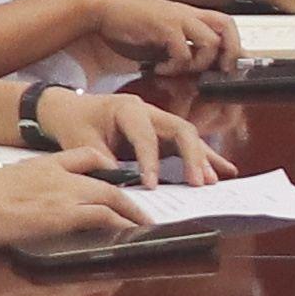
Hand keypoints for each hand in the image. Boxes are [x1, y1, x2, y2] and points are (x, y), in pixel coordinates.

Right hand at [0, 159, 150, 251]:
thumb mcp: (7, 182)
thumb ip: (30, 186)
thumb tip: (34, 202)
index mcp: (47, 164)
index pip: (87, 155)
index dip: (107, 168)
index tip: (119, 181)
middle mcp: (61, 175)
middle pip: (108, 181)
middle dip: (130, 198)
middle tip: (145, 211)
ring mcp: (64, 194)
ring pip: (113, 198)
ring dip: (133, 214)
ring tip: (146, 227)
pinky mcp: (63, 215)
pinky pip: (103, 217)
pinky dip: (120, 225)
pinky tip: (129, 236)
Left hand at [45, 90, 229, 186]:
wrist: (71, 110)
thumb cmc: (76, 124)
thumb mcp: (81, 143)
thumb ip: (102, 162)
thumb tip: (122, 186)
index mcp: (127, 109)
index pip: (146, 136)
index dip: (150, 162)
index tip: (151, 186)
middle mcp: (150, 111)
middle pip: (181, 129)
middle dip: (192, 156)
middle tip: (197, 183)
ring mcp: (160, 121)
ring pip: (189, 137)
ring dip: (202, 159)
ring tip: (213, 182)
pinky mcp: (164, 134)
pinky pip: (188, 145)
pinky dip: (205, 158)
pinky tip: (223, 172)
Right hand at [76, 0, 238, 72]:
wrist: (103, 8)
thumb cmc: (129, 24)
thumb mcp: (160, 37)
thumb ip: (178, 48)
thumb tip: (193, 70)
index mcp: (190, 15)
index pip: (225, 24)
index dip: (233, 45)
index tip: (228, 67)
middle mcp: (188, 14)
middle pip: (227, 26)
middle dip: (229, 52)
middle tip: (217, 71)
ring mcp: (176, 18)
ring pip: (210, 42)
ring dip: (198, 64)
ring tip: (178, 70)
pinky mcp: (163, 25)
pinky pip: (182, 51)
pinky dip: (174, 66)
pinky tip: (159, 69)